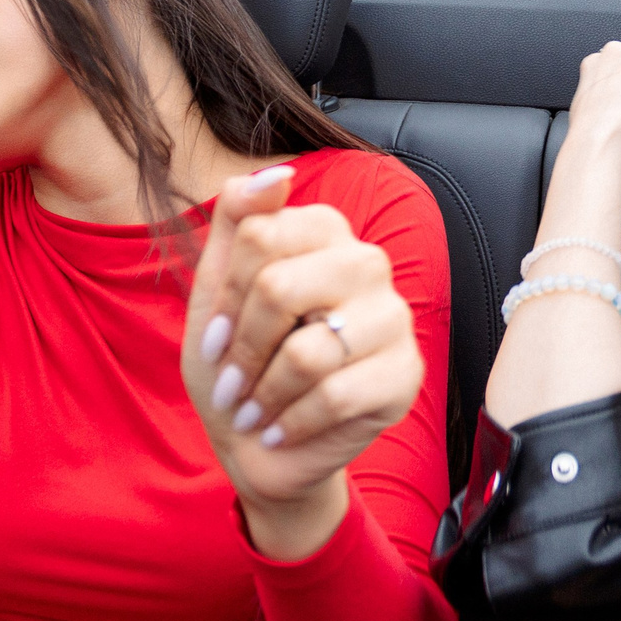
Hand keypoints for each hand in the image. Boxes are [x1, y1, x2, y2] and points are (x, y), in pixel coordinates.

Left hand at [182, 166, 424, 557]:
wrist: (259, 448)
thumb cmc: (239, 366)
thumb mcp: (215, 293)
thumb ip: (237, 224)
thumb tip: (275, 172)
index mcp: (324, 233)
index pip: (259, 235)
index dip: (225, 297)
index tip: (218, 338)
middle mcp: (367, 264)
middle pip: (278, 287)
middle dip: (242, 348)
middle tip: (232, 383)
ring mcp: (393, 319)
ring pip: (305, 350)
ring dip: (263, 394)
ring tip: (255, 411)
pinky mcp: (405, 375)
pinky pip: (335, 395)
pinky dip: (291, 422)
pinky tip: (281, 431)